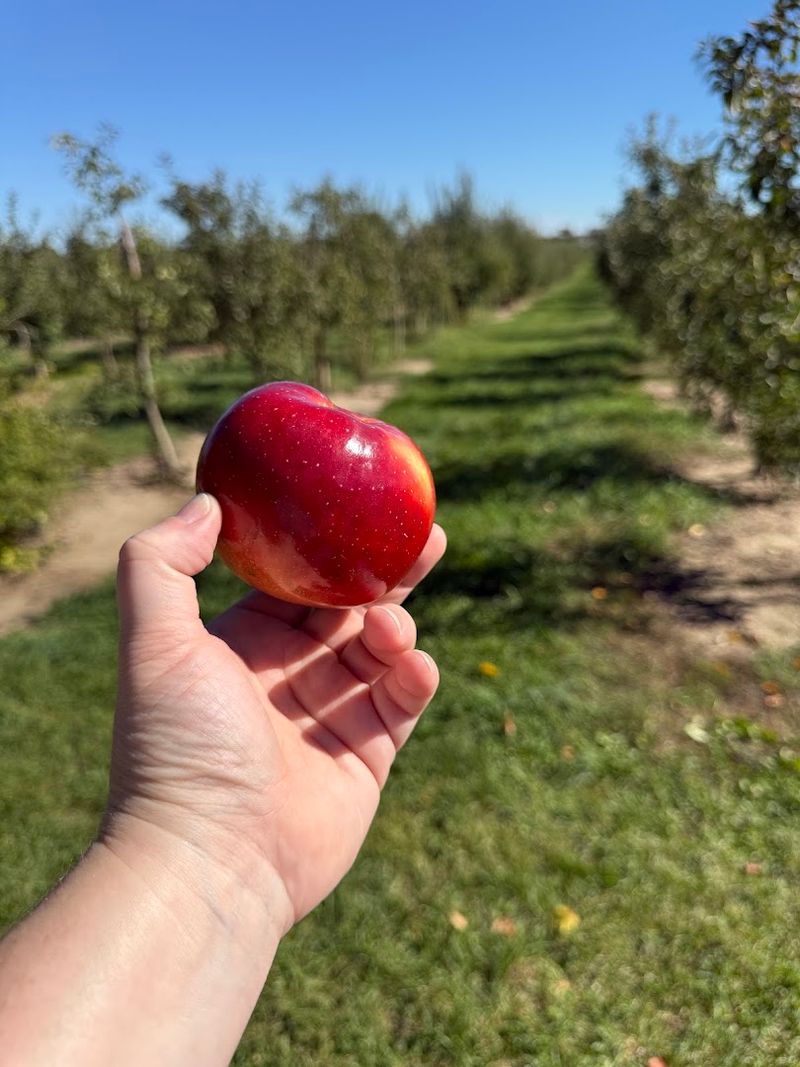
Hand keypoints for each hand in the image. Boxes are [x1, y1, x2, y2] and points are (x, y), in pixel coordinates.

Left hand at [108, 492, 445, 929]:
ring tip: (389, 632)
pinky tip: (411, 667)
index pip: (300, 578)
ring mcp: (332, 715)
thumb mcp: (154, 644)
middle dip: (390, 573)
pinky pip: (402, 701)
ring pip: (383, 650)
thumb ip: (161, 565)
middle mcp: (290, 674)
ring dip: (396, 628)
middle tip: (428, 536)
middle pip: (352, 607)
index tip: (367, 507)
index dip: (334, 542)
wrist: (210, 862)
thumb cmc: (178, 749)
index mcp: (246, 642)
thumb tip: (206, 503)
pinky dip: (414, 679)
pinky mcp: (368, 756)